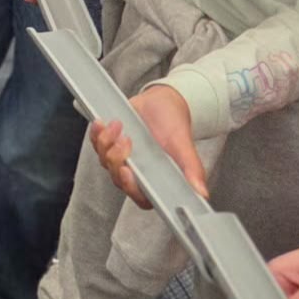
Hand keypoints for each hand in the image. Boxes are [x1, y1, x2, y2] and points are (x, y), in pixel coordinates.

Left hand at [91, 86, 205, 209]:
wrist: (162, 102)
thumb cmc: (174, 126)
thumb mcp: (184, 146)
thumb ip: (192, 169)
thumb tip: (201, 192)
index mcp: (154, 180)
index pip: (139, 196)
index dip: (130, 187)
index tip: (127, 171)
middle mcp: (136, 173)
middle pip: (117, 178)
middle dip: (116, 158)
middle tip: (126, 140)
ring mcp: (121, 158)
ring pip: (104, 161)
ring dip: (106, 143)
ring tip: (118, 125)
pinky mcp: (109, 144)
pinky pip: (96, 144)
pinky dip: (96, 134)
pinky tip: (102, 123)